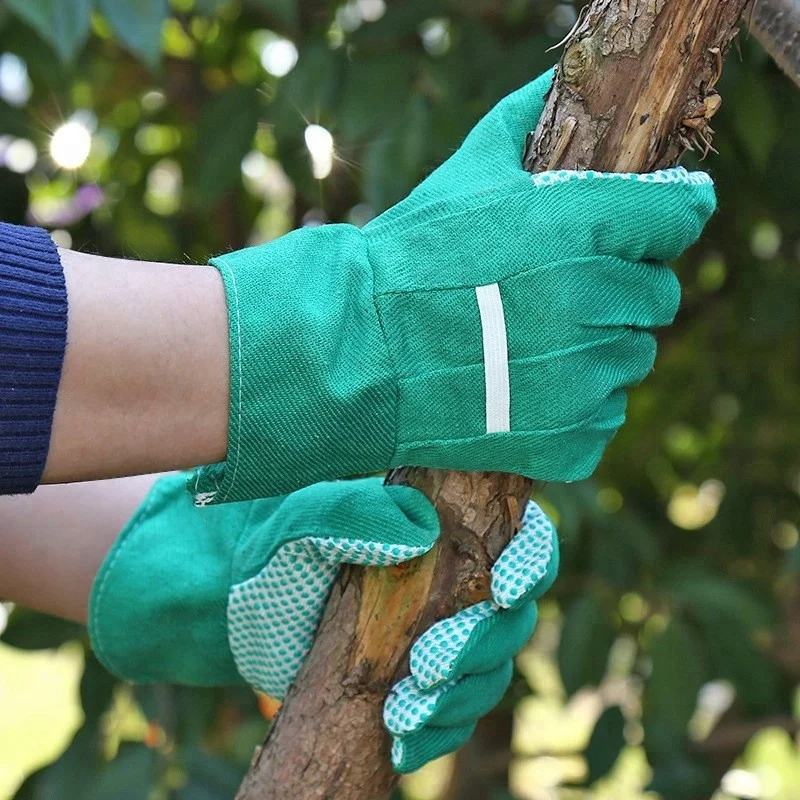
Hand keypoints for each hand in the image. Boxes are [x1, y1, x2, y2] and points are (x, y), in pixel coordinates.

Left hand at [90, 472, 557, 774]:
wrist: (233, 599)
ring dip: (460, 701)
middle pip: (511, 619)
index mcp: (446, 528)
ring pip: (488, 674)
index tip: (504, 590)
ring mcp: (436, 633)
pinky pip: (451, 715)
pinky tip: (404, 746)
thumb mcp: (304, 521)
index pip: (521, 538)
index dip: (531, 562)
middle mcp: (454, 581)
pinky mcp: (413, 680)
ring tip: (406, 715)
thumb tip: (417, 533)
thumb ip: (352, 514)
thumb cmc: (273, 544)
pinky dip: (437, 735)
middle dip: (480, 647)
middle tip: (428, 666)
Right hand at [194, 69, 715, 503]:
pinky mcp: (567, 434)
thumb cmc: (408, 260)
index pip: (678, 215)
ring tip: (536, 346)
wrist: (358, 353)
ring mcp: (581, 375)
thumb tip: (545, 82)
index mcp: (577, 226)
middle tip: (567, 295)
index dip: (670, 215)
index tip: (660, 221)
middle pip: (658, 296)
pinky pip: (605, 416)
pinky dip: (578, 407)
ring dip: (599, 350)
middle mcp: (590, 300)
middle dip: (622, 291)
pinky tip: (528, 392)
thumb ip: (517, 122)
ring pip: (632, 358)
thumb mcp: (461, 177)